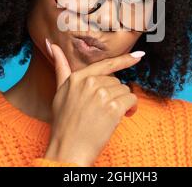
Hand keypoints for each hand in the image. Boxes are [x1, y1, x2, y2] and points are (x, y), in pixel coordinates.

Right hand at [43, 39, 144, 166]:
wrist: (68, 147)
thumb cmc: (64, 122)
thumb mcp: (59, 91)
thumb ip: (60, 67)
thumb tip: (51, 44)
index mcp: (78, 77)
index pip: (106, 65)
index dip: (125, 60)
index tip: (140, 55)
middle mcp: (90, 83)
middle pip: (116, 81)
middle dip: (114, 94)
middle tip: (104, 109)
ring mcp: (102, 95)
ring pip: (125, 90)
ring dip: (122, 103)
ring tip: (109, 115)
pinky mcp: (113, 107)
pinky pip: (131, 101)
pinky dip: (131, 109)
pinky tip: (122, 117)